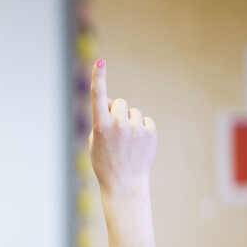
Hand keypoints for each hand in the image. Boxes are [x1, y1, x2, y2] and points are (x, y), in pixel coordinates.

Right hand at [88, 60, 156, 246]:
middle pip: (119, 103)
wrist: (125, 184)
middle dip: (116, 112)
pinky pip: (145, 121)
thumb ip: (102, 120)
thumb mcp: (96, 141)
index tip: (100, 62)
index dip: (99, 78)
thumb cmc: (105, 162)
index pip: (99, 97)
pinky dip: (141, 130)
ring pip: (133, 112)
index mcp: (101, 126)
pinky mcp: (150, 132)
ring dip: (130, 122)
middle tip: (115, 133)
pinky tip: (138, 145)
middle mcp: (119, 124)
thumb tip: (112, 103)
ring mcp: (136, 128)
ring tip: (127, 143)